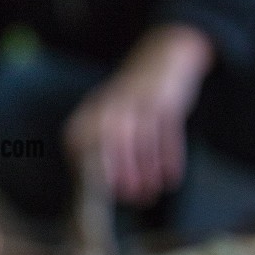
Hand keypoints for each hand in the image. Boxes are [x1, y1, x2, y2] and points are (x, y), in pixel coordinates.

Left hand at [64, 25, 213, 204]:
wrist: (164, 58)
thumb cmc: (133, 100)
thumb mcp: (109, 116)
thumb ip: (101, 146)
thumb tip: (102, 187)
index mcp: (93, 110)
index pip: (82, 139)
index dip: (91, 165)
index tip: (102, 190)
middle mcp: (113, 104)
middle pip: (113, 139)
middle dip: (121, 170)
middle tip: (130, 197)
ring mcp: (141, 100)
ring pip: (142, 138)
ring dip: (146, 170)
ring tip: (150, 194)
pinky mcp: (167, 100)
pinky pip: (168, 132)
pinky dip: (170, 157)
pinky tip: (171, 178)